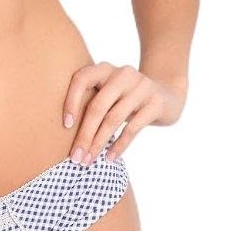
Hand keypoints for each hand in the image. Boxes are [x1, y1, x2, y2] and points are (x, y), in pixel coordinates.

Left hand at [62, 61, 185, 162]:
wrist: (167, 96)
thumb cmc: (124, 101)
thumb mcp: (107, 96)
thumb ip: (89, 105)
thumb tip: (62, 138)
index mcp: (105, 69)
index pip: (82, 79)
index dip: (71, 102)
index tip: (65, 126)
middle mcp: (123, 73)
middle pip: (97, 106)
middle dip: (84, 135)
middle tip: (75, 157)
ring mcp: (141, 86)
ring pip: (113, 119)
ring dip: (98, 143)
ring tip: (88, 161)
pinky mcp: (155, 102)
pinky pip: (133, 128)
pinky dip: (119, 146)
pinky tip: (109, 158)